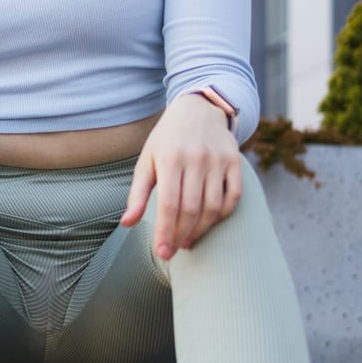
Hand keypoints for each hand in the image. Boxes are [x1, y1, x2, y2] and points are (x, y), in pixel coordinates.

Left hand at [119, 94, 242, 259]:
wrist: (198, 109)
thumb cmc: (166, 141)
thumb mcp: (146, 161)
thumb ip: (137, 194)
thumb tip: (126, 223)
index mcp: (169, 159)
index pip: (169, 205)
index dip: (165, 232)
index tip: (162, 252)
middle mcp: (196, 159)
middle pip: (191, 209)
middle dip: (181, 235)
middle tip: (173, 250)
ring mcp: (218, 160)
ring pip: (213, 206)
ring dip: (201, 229)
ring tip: (188, 240)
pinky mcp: (235, 161)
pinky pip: (233, 196)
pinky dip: (222, 215)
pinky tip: (208, 223)